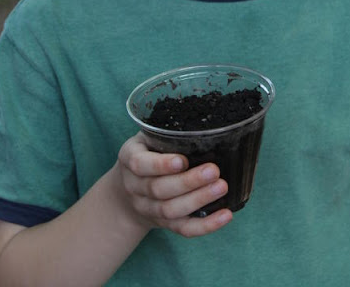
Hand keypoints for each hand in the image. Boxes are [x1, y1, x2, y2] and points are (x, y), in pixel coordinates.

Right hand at [114, 133, 232, 236]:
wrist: (124, 192)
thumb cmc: (146, 153)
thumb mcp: (146, 137)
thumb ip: (166, 132)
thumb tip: (207, 119)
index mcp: (129, 158)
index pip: (140, 164)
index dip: (161, 165)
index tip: (182, 160)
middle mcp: (135, 186)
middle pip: (159, 189)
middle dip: (188, 182)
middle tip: (214, 171)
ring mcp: (148, 208)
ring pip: (171, 210)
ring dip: (198, 200)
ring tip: (222, 187)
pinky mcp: (164, 224)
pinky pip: (184, 229)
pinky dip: (206, 225)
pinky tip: (226, 215)